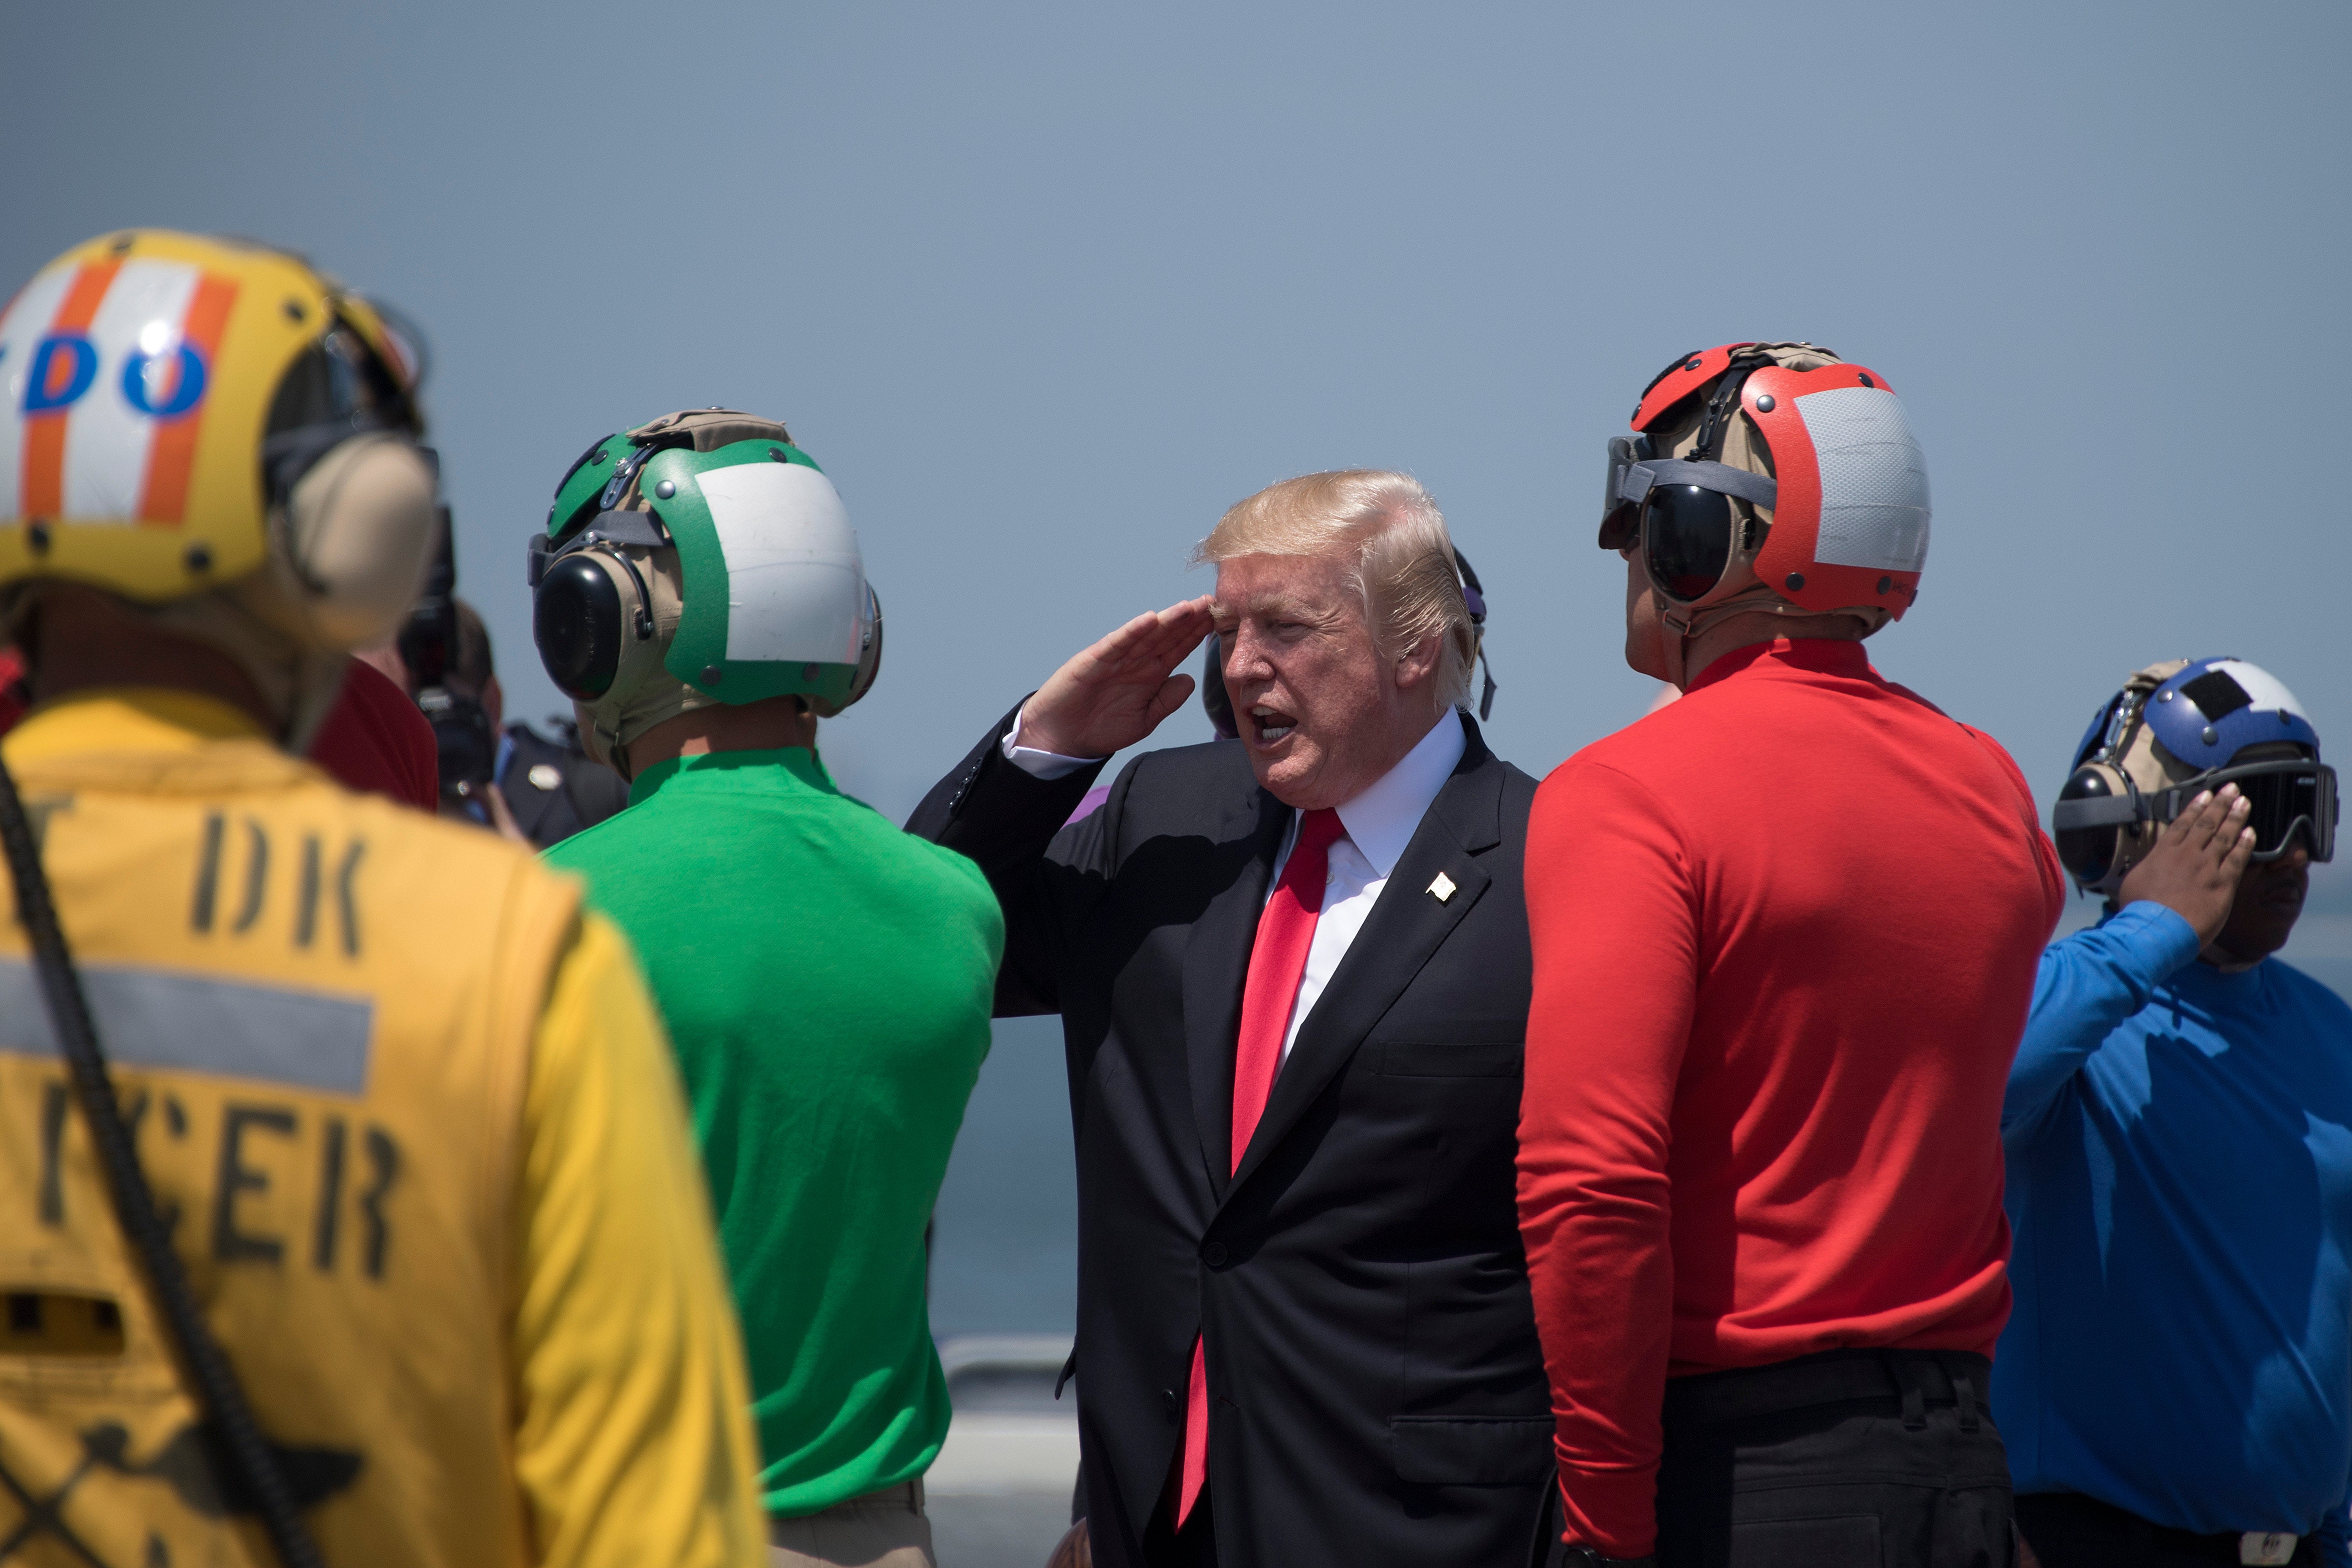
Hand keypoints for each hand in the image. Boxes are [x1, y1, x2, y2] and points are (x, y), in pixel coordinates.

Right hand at [1019, 598, 1213, 759]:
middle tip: (1212, 602)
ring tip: (1189, 607)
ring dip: (1167, 620)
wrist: (1064, 738)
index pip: (1179, 648)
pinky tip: (1149, 619)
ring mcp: (1116, 658)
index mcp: (1151, 673)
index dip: (1198, 633)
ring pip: (1146, 635)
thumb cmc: (1103, 728)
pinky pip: (1117, 643)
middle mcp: (1136, 660)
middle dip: (1189, 620)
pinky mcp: (1095, 660)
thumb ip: (1167, 700)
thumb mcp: (1144, 719)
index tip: (1219, 619)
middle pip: (1167, 635)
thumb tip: (1190, 679)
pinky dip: (1132, 631)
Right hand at [2116, 784, 2254, 946]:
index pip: (2182, 824)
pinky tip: (2251, 833)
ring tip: (2244, 803)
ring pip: (2224, 836)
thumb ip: (2148, 868)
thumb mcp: (2133, 883)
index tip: (2206, 795)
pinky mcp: (2222, 884)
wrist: (2157, 930)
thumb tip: (2150, 865)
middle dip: (2220, 804)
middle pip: (2207, 824)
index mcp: (2163, 853)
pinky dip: (2245, 844)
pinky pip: (2237, 859)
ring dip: (2235, 818)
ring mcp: (2206, 868)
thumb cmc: (2141, 911)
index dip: (2196, 807)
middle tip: (2231, 790)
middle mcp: (2187, 855)